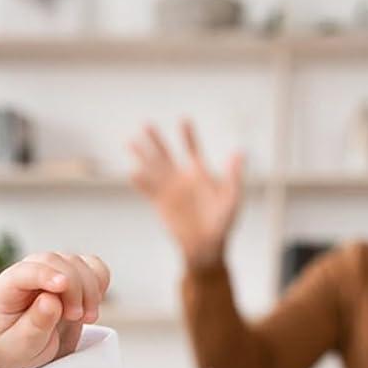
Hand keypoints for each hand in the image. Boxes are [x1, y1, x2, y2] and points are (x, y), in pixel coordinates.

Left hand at [0, 252, 110, 367]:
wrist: (29, 353)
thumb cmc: (18, 349)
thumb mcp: (21, 347)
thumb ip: (34, 325)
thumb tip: (50, 300)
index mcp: (9, 286)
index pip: (28, 270)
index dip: (46, 274)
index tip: (62, 286)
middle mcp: (31, 271)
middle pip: (57, 262)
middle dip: (74, 287)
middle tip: (77, 317)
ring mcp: (54, 271)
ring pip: (79, 263)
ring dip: (90, 289)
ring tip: (86, 318)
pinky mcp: (74, 277)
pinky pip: (94, 267)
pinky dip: (100, 282)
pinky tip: (93, 305)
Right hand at [128, 119, 244, 269]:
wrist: (206, 246)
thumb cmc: (223, 222)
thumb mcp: (233, 197)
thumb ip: (234, 175)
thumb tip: (238, 152)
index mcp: (199, 173)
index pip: (191, 149)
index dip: (187, 136)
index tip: (183, 121)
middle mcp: (181, 178)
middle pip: (166, 154)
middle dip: (156, 140)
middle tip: (145, 123)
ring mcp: (169, 191)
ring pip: (153, 168)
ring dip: (142, 155)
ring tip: (130, 141)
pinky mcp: (160, 204)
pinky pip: (148, 190)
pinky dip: (141, 182)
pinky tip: (132, 172)